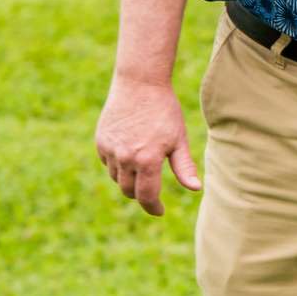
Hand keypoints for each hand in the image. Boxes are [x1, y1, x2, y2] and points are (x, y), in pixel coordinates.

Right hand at [95, 76, 200, 217]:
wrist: (140, 84)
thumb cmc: (165, 111)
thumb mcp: (179, 139)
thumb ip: (185, 167)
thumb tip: (196, 189)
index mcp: (147, 160)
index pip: (147, 196)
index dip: (153, 207)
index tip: (160, 211)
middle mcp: (126, 158)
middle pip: (130, 191)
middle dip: (141, 195)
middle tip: (152, 192)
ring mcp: (110, 150)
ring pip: (118, 179)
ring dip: (129, 180)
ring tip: (144, 166)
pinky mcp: (100, 142)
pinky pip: (109, 164)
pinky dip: (118, 165)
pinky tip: (130, 153)